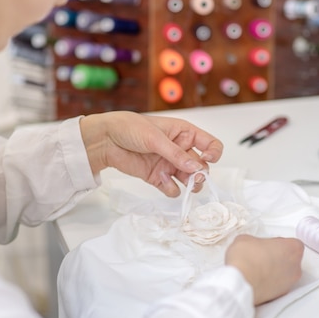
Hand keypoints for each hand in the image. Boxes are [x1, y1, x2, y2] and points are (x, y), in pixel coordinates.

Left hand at [79, 111, 223, 196]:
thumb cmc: (129, 128)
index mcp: (184, 133)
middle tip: (194, 177)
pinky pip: (172, 188)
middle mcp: (180, 149)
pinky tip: (163, 183)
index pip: (210, 144)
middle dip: (201, 173)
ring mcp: (169, 164)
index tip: (206, 159)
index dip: (213, 153)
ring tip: (184, 184)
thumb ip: (175, 154)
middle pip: (201, 166)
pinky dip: (172, 189)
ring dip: (191, 184)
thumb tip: (196, 168)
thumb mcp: (155, 138)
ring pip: (190, 179)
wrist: (105, 140)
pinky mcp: (158, 177)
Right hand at [225, 235, 303, 305]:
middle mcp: (296, 266)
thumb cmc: (247, 258)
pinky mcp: (280, 295)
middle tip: (262, 255)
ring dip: (273, 271)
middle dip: (277, 258)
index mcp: (293, 248)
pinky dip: (269, 283)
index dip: (277, 243)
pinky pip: (277, 286)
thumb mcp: (247, 239)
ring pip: (284, 274)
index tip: (267, 244)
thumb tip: (252, 246)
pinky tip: (256, 279)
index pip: (290, 243)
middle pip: (290, 259)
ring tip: (257, 269)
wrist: (240, 281)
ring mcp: (289, 283)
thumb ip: (256, 242)